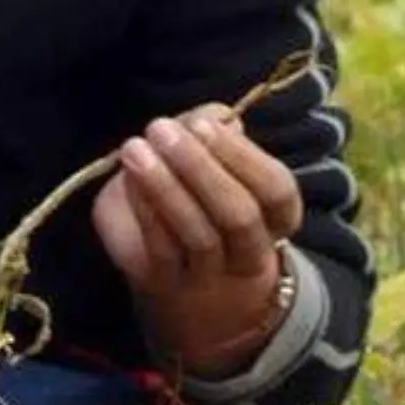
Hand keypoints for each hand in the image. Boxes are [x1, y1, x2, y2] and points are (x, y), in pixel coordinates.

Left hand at [92, 104, 303, 378]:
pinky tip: (128, 178)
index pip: (277, 191)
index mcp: (276, 220)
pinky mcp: (166, 284)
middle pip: (239, 215)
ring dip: (165, 187)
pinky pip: (161, 250)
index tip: (204, 123)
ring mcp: (209, 276)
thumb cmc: (204, 208)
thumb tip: (219, 115)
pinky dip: (145, 210)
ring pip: (199, 237)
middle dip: (200, 167)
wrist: (187, 289)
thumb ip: (216, 135)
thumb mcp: (215, 168)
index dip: (243, 157)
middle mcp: (251, 253)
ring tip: (135, 148)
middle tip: (161, 128)